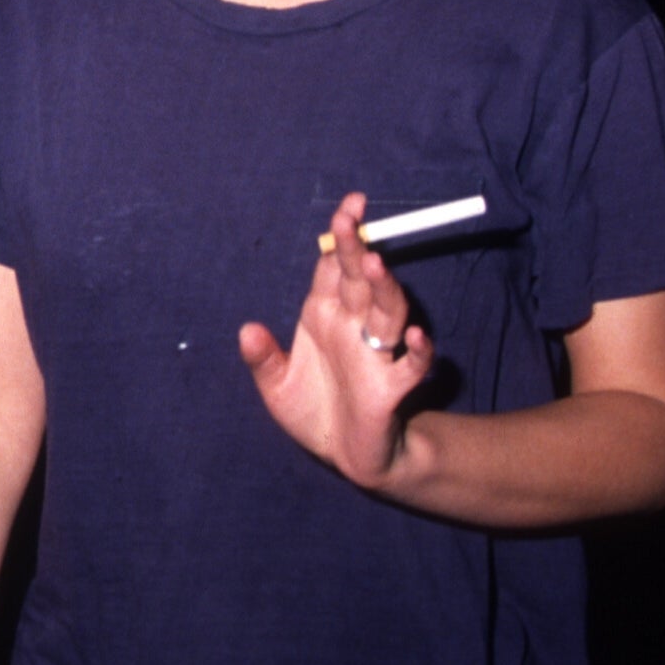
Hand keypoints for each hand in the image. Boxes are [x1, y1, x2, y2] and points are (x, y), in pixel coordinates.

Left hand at [238, 191, 433, 489]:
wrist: (345, 456)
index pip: (331, 266)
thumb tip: (247, 330)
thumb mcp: (276, 386)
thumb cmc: (314, 411)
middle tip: (351, 218)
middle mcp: (351, 326)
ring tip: (374, 264)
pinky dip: (417, 350)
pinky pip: (410, 365)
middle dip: (354, 249)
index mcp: (323, 315)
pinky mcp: (390, 387)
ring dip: (383, 288)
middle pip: (357, 280)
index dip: (338, 238)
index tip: (347, 208)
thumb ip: (262, 359)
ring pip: (387, 312)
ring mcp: (374, 354)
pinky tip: (414, 336)